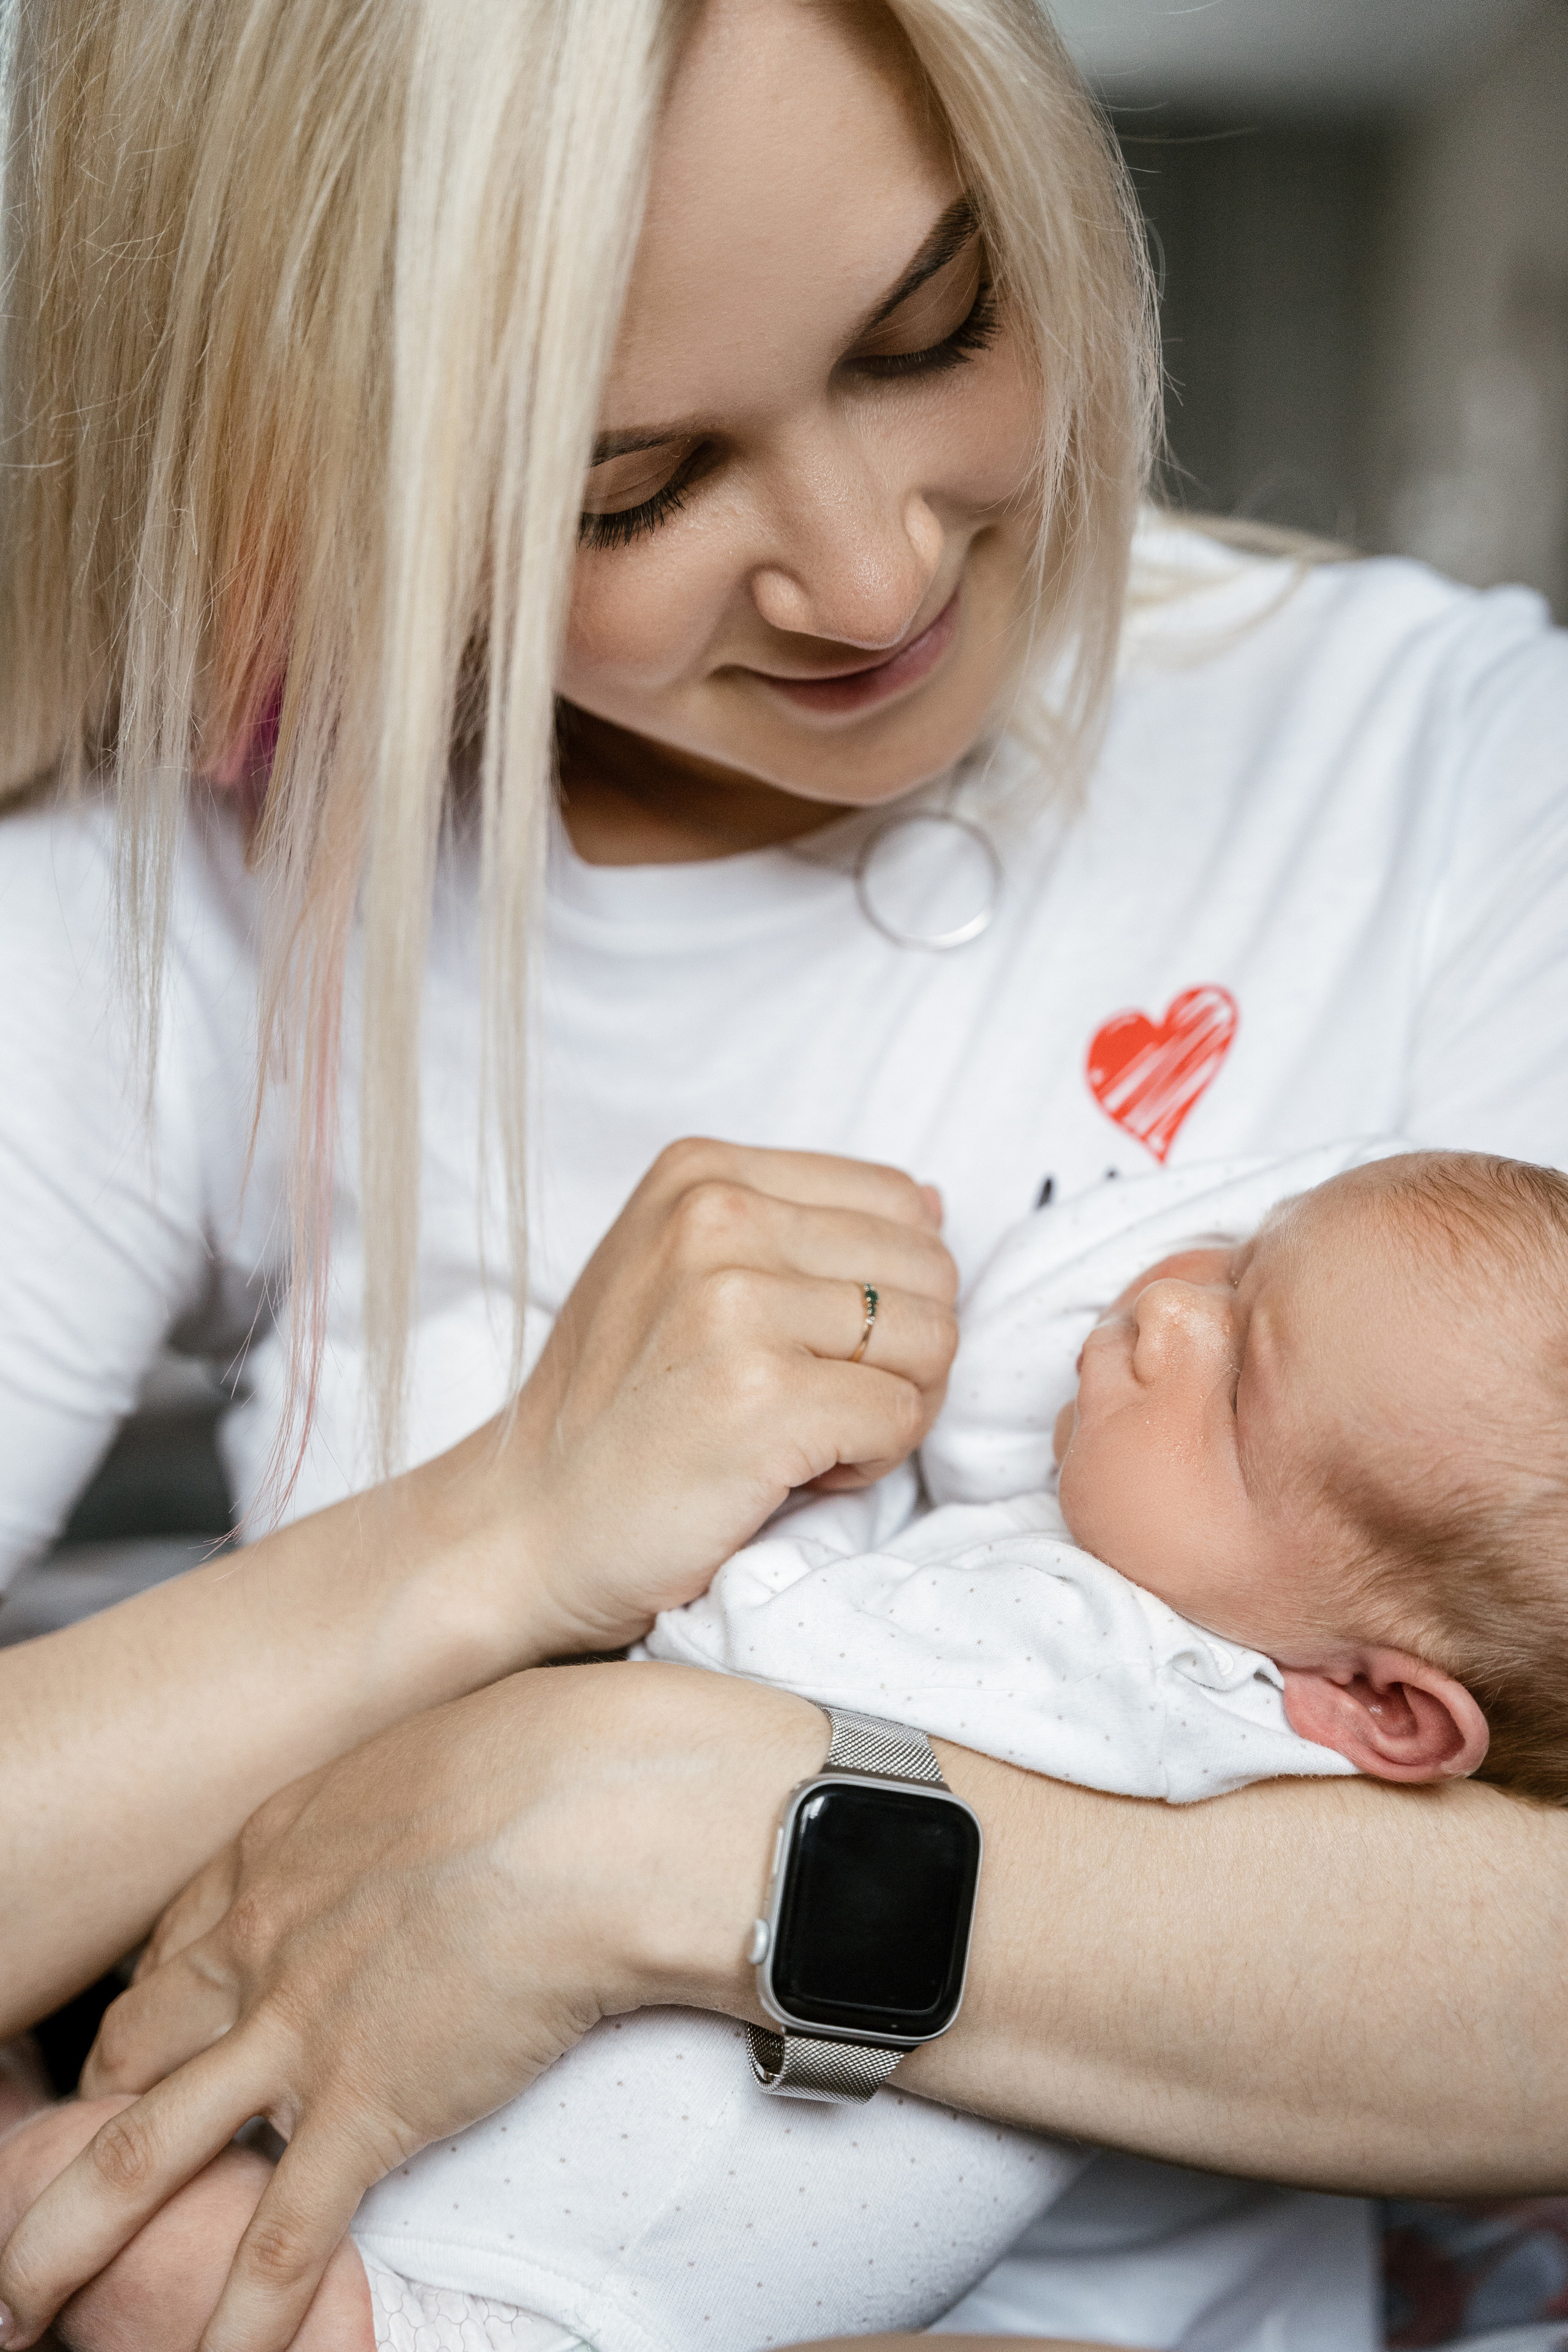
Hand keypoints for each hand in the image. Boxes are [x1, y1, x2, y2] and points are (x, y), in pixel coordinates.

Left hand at [0, 1661, 827, 2351]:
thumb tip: (469, 1800)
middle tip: (63, 2168)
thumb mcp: (456, 1741)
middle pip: (133, 2041)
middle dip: (91, 2108)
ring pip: (140, 2154)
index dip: (155, 2004)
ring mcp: (298, 2030)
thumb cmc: (563, 1748)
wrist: (604, 1806)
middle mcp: (260, 1936)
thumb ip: (426, 1794)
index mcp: (281, 1842)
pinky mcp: (364, 2108)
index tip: (150, 2042)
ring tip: (22, 2300)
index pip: (179, 1942)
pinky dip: (235, 2323)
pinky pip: (277, 2244)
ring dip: (68, 2238)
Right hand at [476, 1138, 957, 1655]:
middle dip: (899, 1355)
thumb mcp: (683, 1273)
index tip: (808, 1348)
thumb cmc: (617, 1416)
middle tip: (808, 1405)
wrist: (523, 1529)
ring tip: (796, 1437)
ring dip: (888, 1410)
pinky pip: (903, 1417)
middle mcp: (716, 1216)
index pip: (904, 1204)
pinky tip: (789, 1474)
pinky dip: (869, 1463)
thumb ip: (799, 1231)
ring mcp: (732, 1302)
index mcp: (703, 1172)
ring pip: (933, 1342)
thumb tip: (937, 1206)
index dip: (886, 1294)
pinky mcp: (758, 1394)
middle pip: (930, 1271)